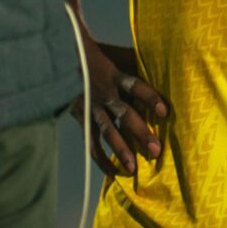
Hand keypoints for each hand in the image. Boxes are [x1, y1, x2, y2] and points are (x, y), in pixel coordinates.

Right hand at [73, 37, 168, 177]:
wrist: (63, 54)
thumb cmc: (96, 55)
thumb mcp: (115, 54)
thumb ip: (133, 60)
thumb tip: (160, 57)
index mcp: (114, 74)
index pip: (135, 86)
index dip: (149, 97)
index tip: (164, 112)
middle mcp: (103, 92)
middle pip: (124, 114)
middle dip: (140, 133)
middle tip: (155, 151)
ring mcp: (91, 106)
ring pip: (107, 131)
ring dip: (120, 150)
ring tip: (133, 169)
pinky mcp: (80, 116)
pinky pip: (90, 141)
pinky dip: (100, 158)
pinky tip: (112, 173)